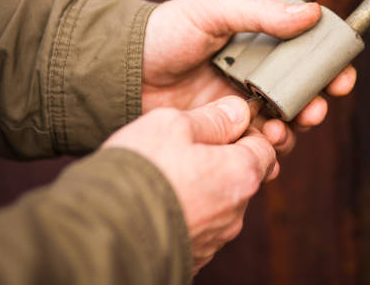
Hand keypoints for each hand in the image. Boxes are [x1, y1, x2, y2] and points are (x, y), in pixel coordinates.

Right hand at [103, 96, 275, 273]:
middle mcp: (236, 212)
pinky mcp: (194, 258)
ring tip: (165, 178)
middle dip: (221, 162)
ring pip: (219, 204)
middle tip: (185, 150)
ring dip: (202, 190)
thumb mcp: (173, 124)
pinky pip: (198, 228)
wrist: (104, 230)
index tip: (220, 127)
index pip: (264, 148)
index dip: (244, 133)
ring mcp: (215, 239)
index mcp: (240, 173)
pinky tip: (158, 204)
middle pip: (241, 177)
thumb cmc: (141, 170)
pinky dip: (185, 214)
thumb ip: (212, 118)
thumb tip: (238, 112)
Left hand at [142, 0, 356, 151]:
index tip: (342, 77)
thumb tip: (312, 13)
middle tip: (315, 109)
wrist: (122, 70)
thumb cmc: (164, 32)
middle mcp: (254, 77)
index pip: (304, 57)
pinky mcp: (222, 134)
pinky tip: (264, 152)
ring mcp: (239, 107)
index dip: (328, 67)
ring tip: (280, 129)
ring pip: (282, 125)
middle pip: (301, 95)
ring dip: (292, 131)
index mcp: (257, 45)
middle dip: (316, 104)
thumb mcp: (213, 10)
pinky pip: (254, 149)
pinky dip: (266, 154)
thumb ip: (261, 13)